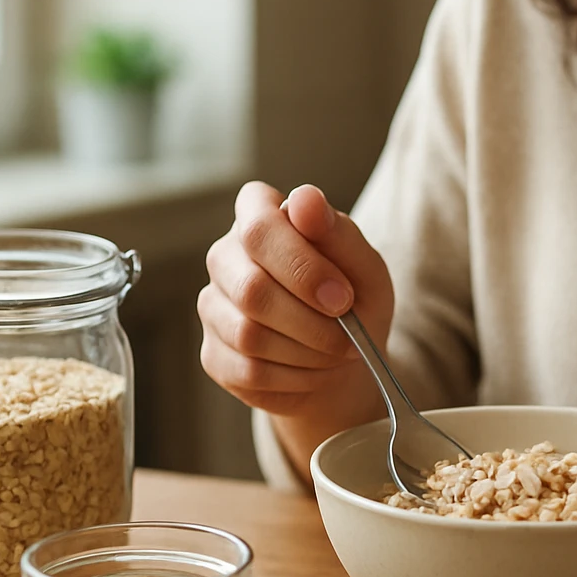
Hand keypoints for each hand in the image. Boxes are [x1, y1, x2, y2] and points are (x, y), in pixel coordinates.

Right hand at [198, 181, 393, 416]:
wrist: (345, 359)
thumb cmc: (354, 300)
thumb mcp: (364, 266)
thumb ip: (337, 232)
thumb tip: (304, 200)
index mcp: (259, 215)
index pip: (259, 225)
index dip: (300, 264)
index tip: (342, 296)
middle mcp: (225, 255)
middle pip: (252, 288)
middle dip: (312, 320)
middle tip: (349, 335)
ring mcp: (212, 306)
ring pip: (248, 334)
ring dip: (308, 351)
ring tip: (337, 351)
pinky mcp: (213, 354)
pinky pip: (248, 371)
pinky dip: (295, 377)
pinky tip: (314, 369)